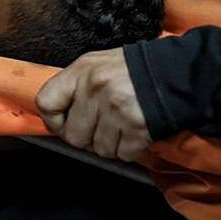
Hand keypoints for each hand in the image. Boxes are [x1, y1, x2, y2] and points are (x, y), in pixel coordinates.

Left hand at [36, 48, 151, 161]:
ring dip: (109, 144)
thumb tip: (56, 114)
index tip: (63, 122)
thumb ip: (74, 86)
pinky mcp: (137, 129)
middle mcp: (95, 91)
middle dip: (85, 138)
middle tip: (99, 128)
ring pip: (99, 149)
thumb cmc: (132, 70)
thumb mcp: (96, 64)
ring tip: (119, 126)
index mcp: (81, 72)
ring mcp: (116, 111)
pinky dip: (129, 149)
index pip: (46, 102)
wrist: (174, 73)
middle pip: (73, 136)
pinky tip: (133, 132)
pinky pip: (122, 154)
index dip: (54, 120)